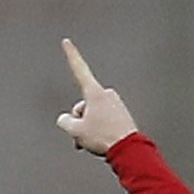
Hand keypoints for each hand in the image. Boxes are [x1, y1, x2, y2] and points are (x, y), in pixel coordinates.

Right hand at [56, 40, 138, 154]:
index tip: (67, 42)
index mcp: (95, 92)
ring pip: (94, 113)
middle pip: (84, 103)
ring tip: (95, 141)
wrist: (129, 150)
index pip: (79, 69)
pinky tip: (102, 142)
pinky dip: (99, 130)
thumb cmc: (104, 137)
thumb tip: (66, 120)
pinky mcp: (123, 116)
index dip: (71, 55)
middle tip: (85, 134)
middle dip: (81, 118)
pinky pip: (104, 120)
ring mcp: (116, 105)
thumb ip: (64, 121)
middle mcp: (107, 95)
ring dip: (90, 126)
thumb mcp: (75, 130)